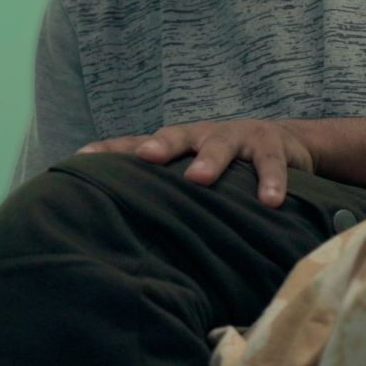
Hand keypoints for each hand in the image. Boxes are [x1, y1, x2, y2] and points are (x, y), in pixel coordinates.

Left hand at [78, 119, 313, 207]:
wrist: (284, 144)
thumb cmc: (225, 167)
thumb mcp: (191, 174)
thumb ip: (162, 194)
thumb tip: (118, 229)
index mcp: (176, 144)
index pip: (136, 144)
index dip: (110, 151)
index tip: (81, 160)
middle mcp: (200, 135)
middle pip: (175, 136)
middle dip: (160, 146)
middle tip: (146, 158)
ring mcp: (236, 136)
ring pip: (220, 145)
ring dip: (209, 160)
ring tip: (199, 179)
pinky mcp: (270, 145)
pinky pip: (268, 164)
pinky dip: (270, 182)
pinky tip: (270, 202)